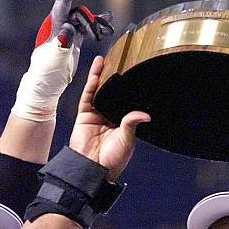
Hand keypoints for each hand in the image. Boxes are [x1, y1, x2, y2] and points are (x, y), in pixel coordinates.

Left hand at [35, 0, 113, 76]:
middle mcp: (61, 26)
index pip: (63, 2)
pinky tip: (107, 27)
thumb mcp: (55, 56)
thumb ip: (62, 41)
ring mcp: (67, 33)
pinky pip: (87, 29)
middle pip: (79, 13)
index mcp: (55, 25)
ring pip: (85, 21)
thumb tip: (70, 28)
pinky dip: (96, 28)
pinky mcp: (73, 41)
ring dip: (97, 24)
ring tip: (110, 27)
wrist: (48, 82)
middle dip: (91, 19)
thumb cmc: (48, 70)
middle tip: (100, 32)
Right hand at [69, 57, 150, 180]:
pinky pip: (88, 96)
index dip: (127, 91)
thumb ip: (132, 123)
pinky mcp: (84, 116)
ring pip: (98, 92)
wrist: (93, 168)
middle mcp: (108, 118)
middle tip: (119, 62)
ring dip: (101, 76)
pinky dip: (92, 82)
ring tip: (106, 60)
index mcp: (121, 125)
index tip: (132, 77)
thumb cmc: (111, 160)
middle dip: (113, 80)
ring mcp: (95, 116)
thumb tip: (145, 115)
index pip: (124, 103)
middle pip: (110, 95)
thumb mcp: (127, 139)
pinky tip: (97, 70)